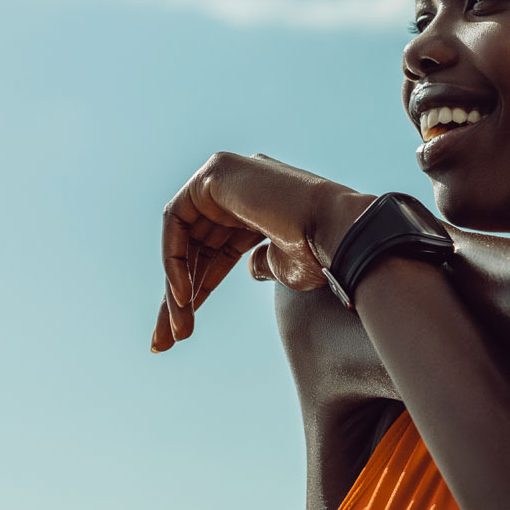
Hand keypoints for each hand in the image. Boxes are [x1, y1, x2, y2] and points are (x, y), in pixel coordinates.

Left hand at [151, 152, 370, 352]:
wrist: (341, 234)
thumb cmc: (323, 253)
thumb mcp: (285, 265)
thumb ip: (262, 263)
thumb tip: (251, 266)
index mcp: (261, 207)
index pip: (217, 249)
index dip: (201, 288)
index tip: (184, 329)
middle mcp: (243, 187)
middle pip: (196, 246)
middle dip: (178, 295)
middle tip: (168, 338)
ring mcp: (230, 175)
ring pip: (183, 238)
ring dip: (174, 288)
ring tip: (174, 329)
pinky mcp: (217, 171)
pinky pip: (177, 221)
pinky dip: (174, 260)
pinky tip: (181, 295)